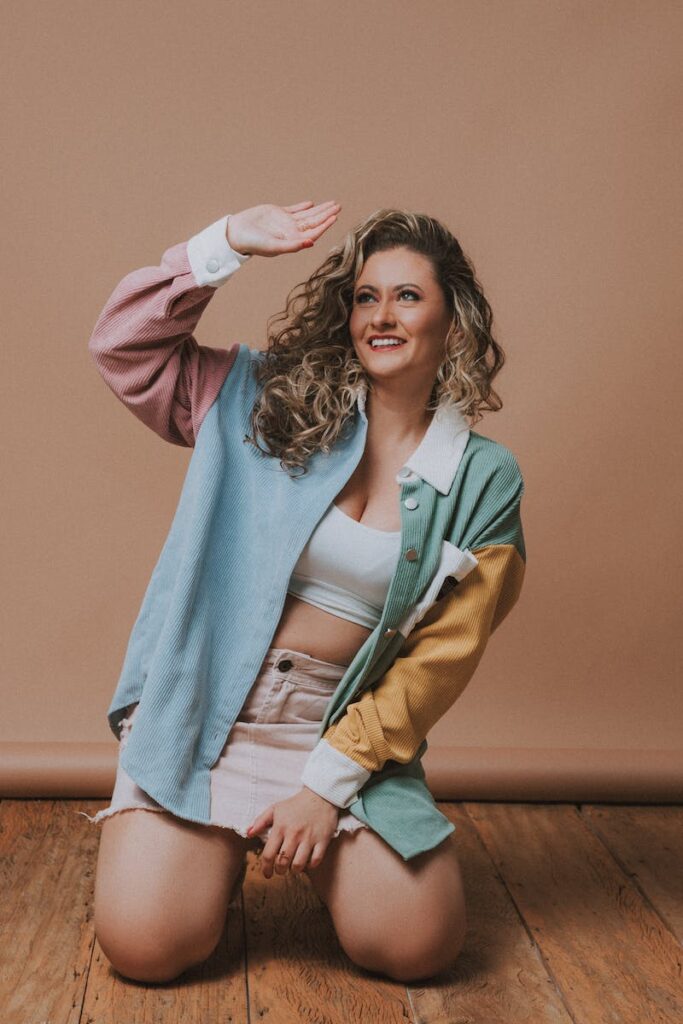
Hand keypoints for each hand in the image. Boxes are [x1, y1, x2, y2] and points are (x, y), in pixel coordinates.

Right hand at [226, 200, 340, 257]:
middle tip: (338, 206)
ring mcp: (285, 222)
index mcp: (292, 240)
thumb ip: (293, 246)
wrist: (236, 234)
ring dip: (319, 209)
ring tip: (331, 204)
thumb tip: (311, 242)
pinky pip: (294, 209)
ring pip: (306, 214)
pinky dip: (303, 206)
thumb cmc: (254, 244)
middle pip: (313, 222)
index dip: (324, 225)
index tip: (335, 216)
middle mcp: (291, 232)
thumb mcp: (274, 246)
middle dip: (326, 214)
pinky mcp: (277, 213)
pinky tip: (311, 203)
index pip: (313, 232)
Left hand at [246, 787, 339, 876]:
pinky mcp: (323, 840)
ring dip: (294, 870)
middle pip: (283, 862)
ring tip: (293, 867)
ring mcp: (309, 838)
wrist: (320, 795)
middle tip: (280, 869)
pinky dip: (310, 865)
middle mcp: (294, 834)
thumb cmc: (296, 804)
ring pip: (298, 864)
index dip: (266, 868)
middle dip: (279, 871)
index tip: (267, 874)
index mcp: (280, 827)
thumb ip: (260, 821)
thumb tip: (248, 834)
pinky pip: (315, 860)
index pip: (268, 855)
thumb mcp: (276, 808)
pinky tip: (307, 862)